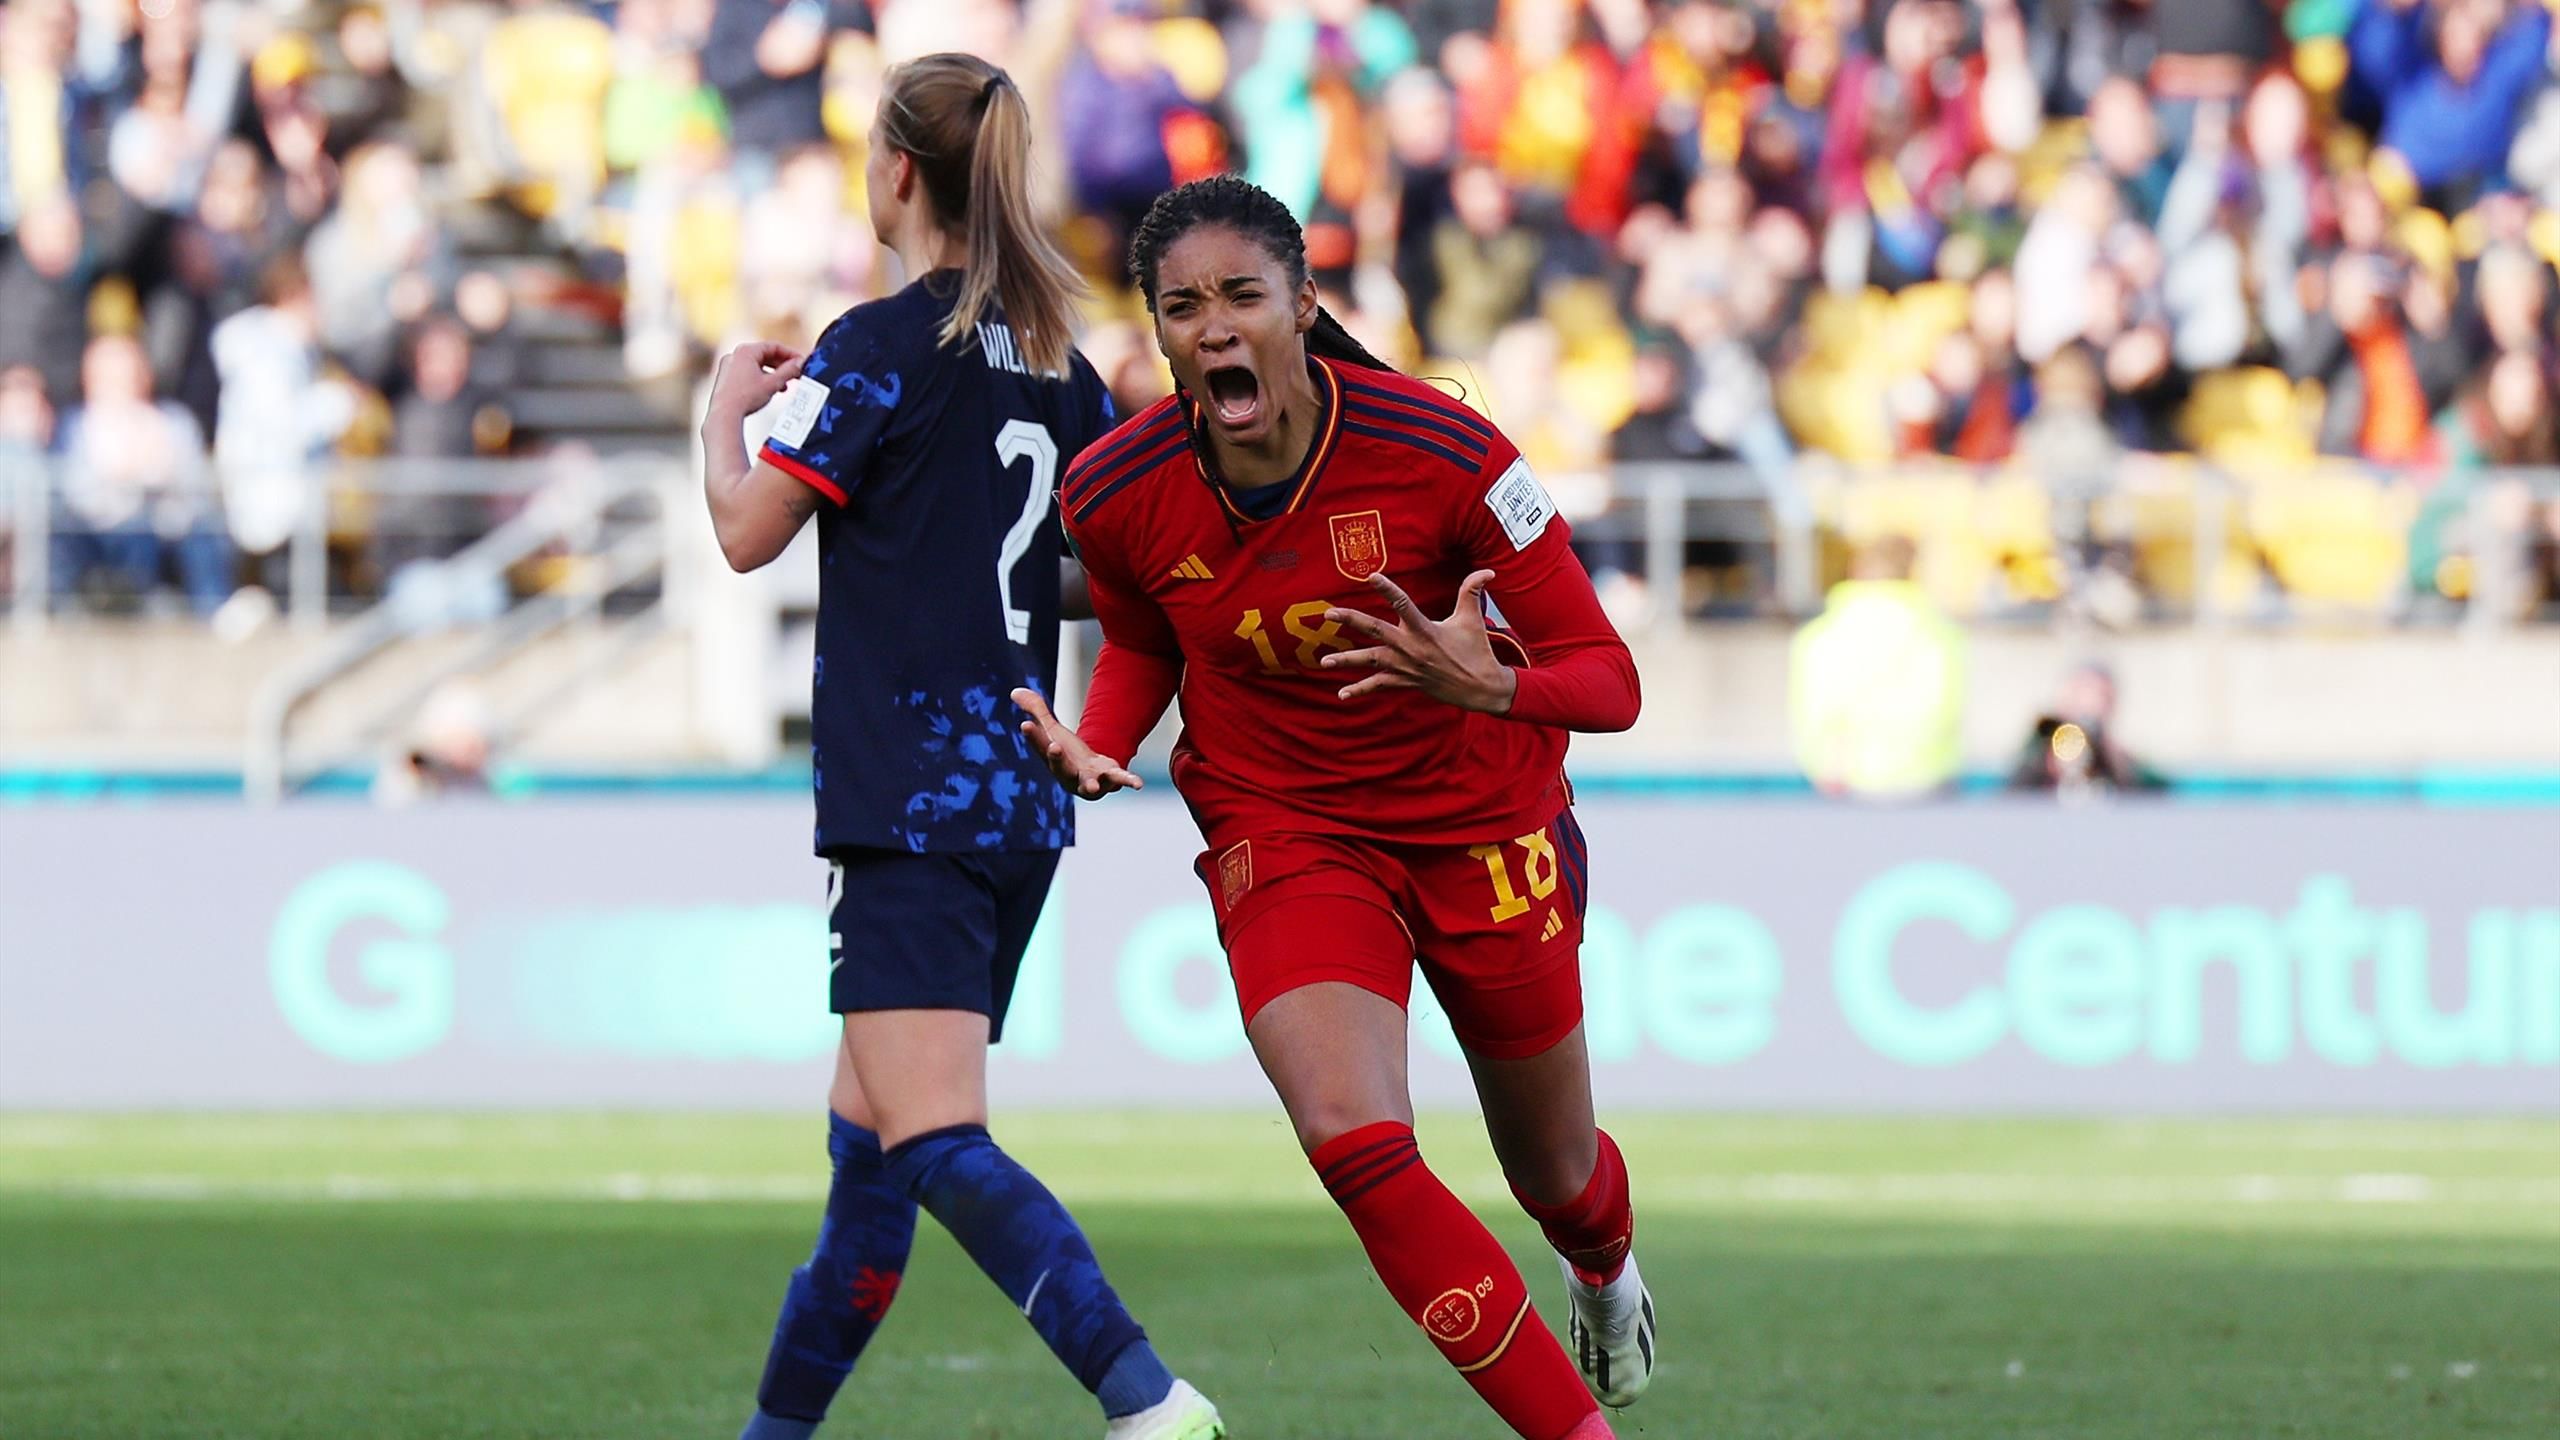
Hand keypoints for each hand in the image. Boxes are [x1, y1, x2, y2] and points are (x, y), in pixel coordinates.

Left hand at [705, 341, 803, 430]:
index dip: (791, 354)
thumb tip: (800, 363)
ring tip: (784, 386)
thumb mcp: (773, 383)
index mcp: (746, 351)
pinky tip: (769, 390)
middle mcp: (735, 355)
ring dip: (772, 374)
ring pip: (756, 365)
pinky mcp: (726, 378)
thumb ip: (789, 371)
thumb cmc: (746, 397)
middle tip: (796, 374)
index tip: (801, 362)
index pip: (774, 346)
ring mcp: (728, 366)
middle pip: (764, 355)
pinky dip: (760, 379)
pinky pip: (747, 373)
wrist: (724, 415)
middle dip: (782, 366)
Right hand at [1012, 688, 1143, 799]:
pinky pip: (1119, 781)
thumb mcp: (1052, 729)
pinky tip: (1138, 784)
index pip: (1040, 745)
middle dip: (1057, 758)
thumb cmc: (1067, 753)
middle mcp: (1068, 775)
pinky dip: (1128, 782)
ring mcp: (1089, 781)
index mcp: (1052, 760)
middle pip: (1060, 768)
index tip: (1025, 724)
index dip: (1033, 736)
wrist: (1089, 776)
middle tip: (1054, 747)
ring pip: (1089, 784)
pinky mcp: (1110, 779)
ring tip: (1093, 786)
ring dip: (1091, 785)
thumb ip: (1036, 710)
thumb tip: (1015, 691)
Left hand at [1319, 570, 1518, 713]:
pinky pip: (1379, 686)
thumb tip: (1488, 571)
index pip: (1402, 603)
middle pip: (1375, 630)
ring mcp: (1406, 667)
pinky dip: (1360, 690)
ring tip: (1324, 661)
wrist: (1481, 688)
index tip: (1371, 576)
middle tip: (1329, 613)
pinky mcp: (1406, 682)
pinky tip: (1342, 694)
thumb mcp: (1473, 619)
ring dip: (1346, 661)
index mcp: (1425, 629)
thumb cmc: (1477, 650)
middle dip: (1351, 621)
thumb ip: (1472, 591)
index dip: (1387, 588)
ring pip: (1370, 661)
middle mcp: (1411, 647)